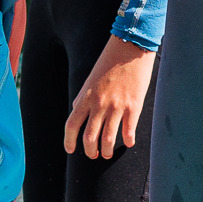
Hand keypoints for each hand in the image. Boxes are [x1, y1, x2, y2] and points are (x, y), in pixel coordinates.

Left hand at [64, 39, 154, 158]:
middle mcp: (99, 104)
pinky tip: (128, 143)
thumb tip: (78, 112)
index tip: (70, 150)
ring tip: (107, 153)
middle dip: (90, 151)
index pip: (72, 125)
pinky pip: (128, 131)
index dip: (69, 141)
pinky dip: (127, 141)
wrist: (131, 47)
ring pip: (108, 139)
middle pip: (89, 137)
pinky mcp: (133, 106)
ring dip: (106, 151)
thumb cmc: (110, 61)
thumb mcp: (91, 79)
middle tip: (93, 155)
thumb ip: (84, 97)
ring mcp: (116, 106)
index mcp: (86, 96)